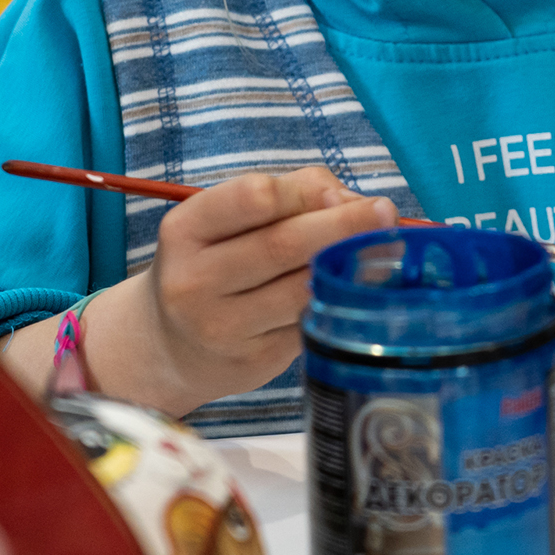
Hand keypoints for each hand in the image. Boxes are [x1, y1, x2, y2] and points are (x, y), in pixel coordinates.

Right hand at [140, 167, 399, 409]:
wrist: (168, 345)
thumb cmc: (213, 262)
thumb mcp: (228, 219)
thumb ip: (290, 192)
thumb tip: (348, 199)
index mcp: (186, 230)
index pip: (254, 198)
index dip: (306, 192)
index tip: (342, 193)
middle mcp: (195, 280)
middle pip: (284, 244)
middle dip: (345, 224)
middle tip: (385, 213)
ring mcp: (223, 328)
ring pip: (303, 288)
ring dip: (350, 265)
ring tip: (382, 247)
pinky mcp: (253, 362)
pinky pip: (309, 321)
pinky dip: (337, 299)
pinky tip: (353, 286)